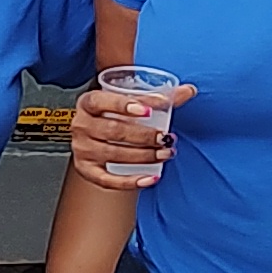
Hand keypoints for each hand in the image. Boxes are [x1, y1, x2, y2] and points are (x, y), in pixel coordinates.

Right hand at [67, 78, 187, 188]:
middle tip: (165, 138)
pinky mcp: (87, 169)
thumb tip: (189, 91)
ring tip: (165, 153)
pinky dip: (131, 181)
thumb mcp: (128, 100)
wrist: (95, 132)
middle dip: (144, 136)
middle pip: (113, 131)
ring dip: (144, 156)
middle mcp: (82, 125)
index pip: (102, 101)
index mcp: (89, 102)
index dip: (124, 105)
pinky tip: (151, 177)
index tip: (148, 111)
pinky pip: (108, 179)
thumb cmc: (113, 114)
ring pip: (114, 155)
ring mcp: (83, 149)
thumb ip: (158, 96)